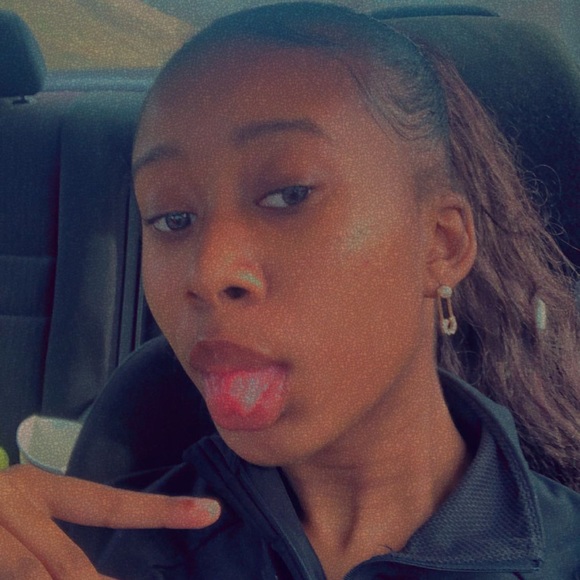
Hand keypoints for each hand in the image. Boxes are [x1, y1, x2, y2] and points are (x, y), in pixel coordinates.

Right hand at [0, 464, 220, 578]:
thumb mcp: (11, 501)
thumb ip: (44, 537)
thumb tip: (80, 575)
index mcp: (34, 490)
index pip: (106, 505)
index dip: (159, 511)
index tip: (210, 511)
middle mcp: (12, 506)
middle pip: (67, 568)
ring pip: (39, 575)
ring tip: (60, 574)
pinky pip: (16, 577)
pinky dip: (24, 578)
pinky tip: (28, 571)